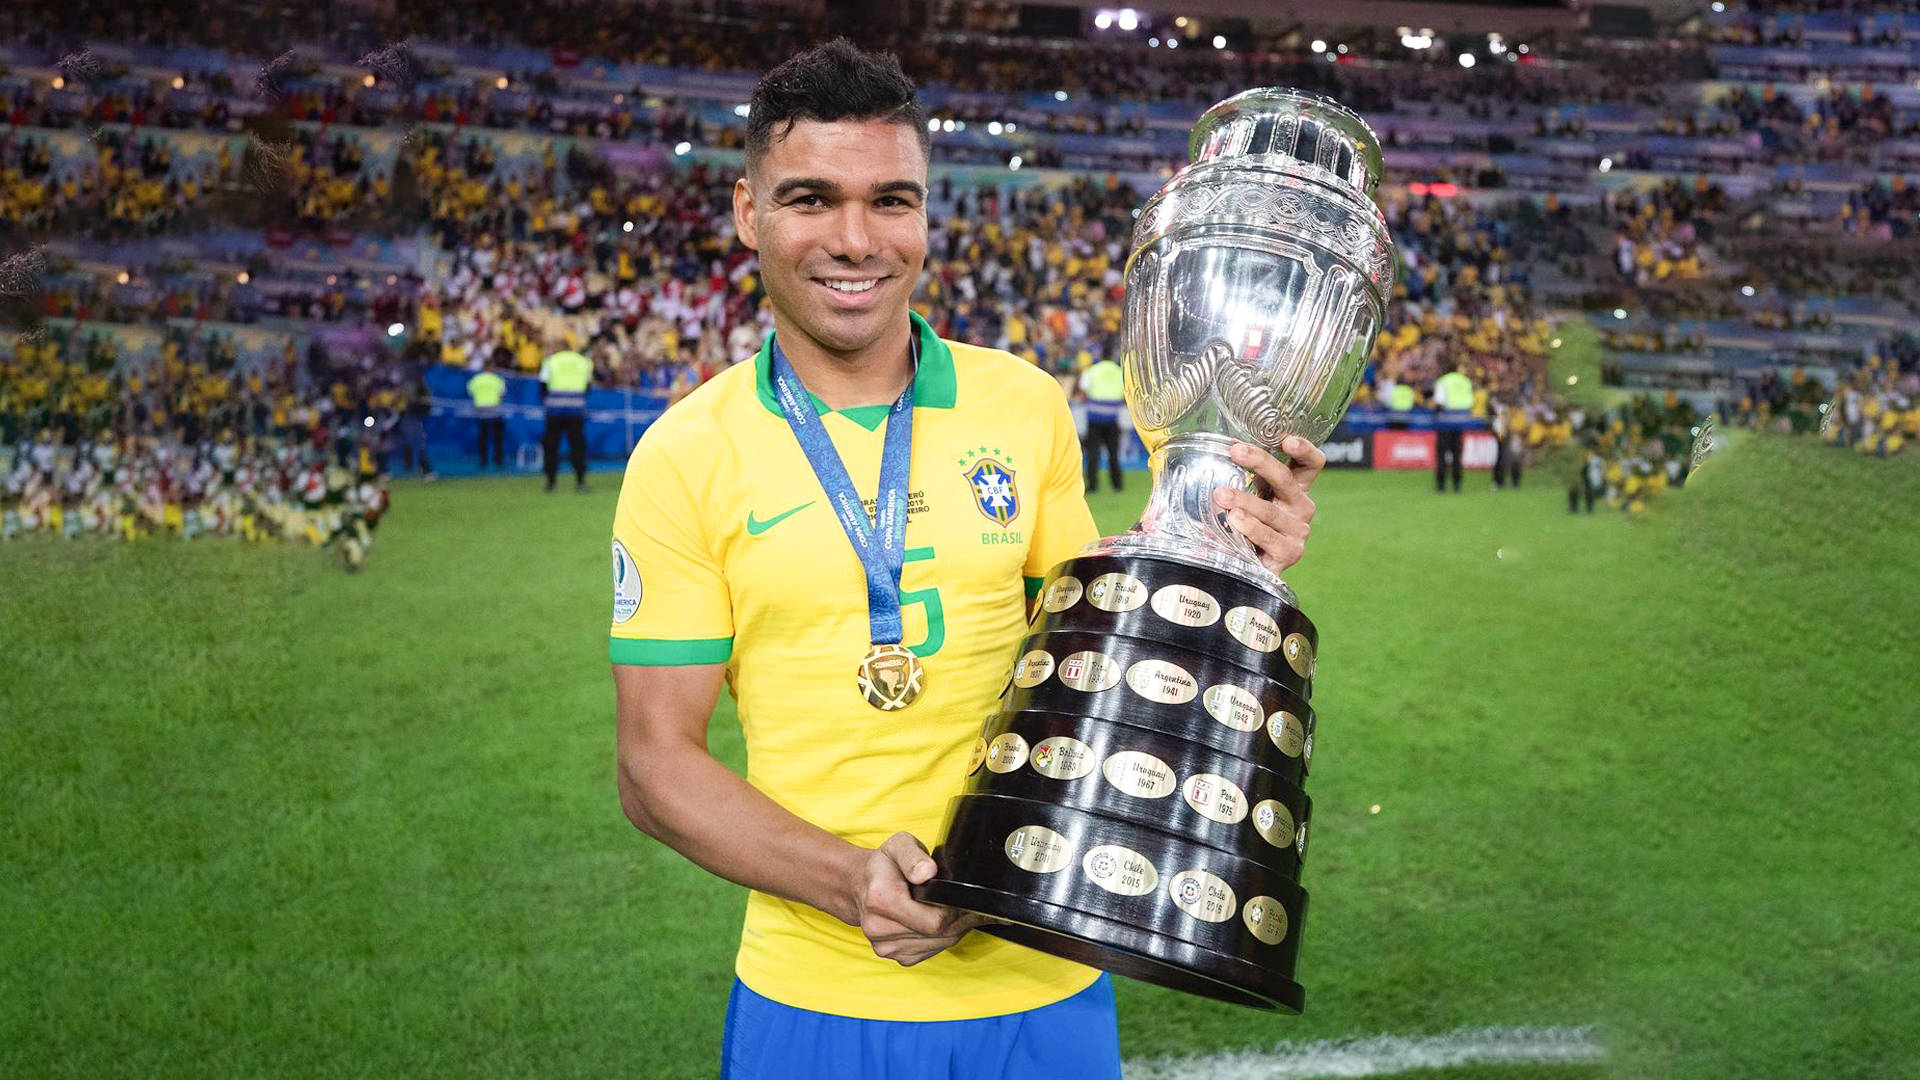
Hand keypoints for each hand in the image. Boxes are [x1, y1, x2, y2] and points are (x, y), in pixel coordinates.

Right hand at [850, 832, 986, 966]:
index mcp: (881, 900)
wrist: (860, 886)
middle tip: (956, 900)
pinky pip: (929, 952)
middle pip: (939, 935)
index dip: (954, 909)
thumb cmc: (884, 865)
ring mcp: (884, 946)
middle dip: (955, 919)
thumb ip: (913, 856)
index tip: (957, 895)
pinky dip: (938, 938)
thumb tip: (928, 872)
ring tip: (942, 908)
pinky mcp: (892, 955)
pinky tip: (931, 920)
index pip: (935, 921)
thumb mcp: (899, 845)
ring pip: (938, 945)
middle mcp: (879, 928)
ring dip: (949, 929)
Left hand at [1213, 435, 1324, 576]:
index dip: (1304, 449)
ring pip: (1271, 511)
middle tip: (1236, 451)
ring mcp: (1297, 532)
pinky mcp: (1289, 553)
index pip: (1310, 464)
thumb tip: (1207, 456)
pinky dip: (1250, 527)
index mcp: (1295, 489)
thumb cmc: (1247, 526)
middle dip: (1260, 462)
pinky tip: (1235, 519)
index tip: (1286, 439)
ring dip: (1244, 500)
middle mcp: (1301, 508)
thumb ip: (1242, 480)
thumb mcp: (1248, 498)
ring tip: (1221, 494)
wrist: (1250, 568)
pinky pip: (1268, 537)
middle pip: (1286, 479)